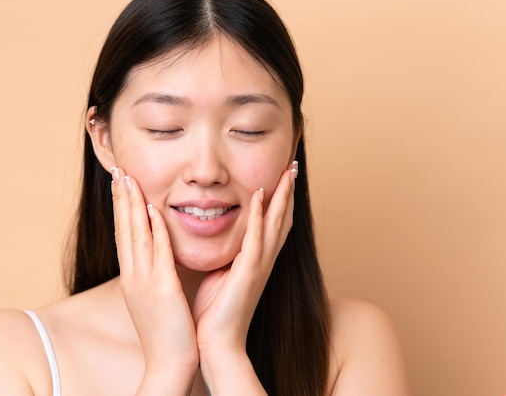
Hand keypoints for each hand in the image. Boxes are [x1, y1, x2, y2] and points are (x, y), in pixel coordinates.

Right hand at [111, 168, 197, 393]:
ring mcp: (145, 281)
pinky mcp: (163, 289)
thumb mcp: (154, 298)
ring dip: (131, 205)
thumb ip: (153, 275)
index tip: (121, 184)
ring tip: (127, 179)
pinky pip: (157, 253)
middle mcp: (134, 275)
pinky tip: (152, 209)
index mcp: (133, 277)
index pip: (125, 235)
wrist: (169, 364)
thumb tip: (155, 257)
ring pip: (135, 235)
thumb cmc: (167, 332)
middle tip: (118, 171)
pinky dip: (153, 230)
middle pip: (124, 229)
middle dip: (121, 198)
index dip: (122, 208)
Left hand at [192, 162, 297, 391]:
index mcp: (257, 261)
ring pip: (276, 224)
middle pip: (282, 218)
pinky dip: (261, 216)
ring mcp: (259, 266)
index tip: (281, 176)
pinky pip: (256, 239)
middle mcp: (264, 260)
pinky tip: (260, 195)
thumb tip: (221, 240)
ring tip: (286, 172)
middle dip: (288, 191)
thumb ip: (227, 256)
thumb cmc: (216, 312)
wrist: (217, 343)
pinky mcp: (248, 273)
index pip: (273, 223)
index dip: (280, 199)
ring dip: (281, 196)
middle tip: (292, 165)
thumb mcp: (222, 275)